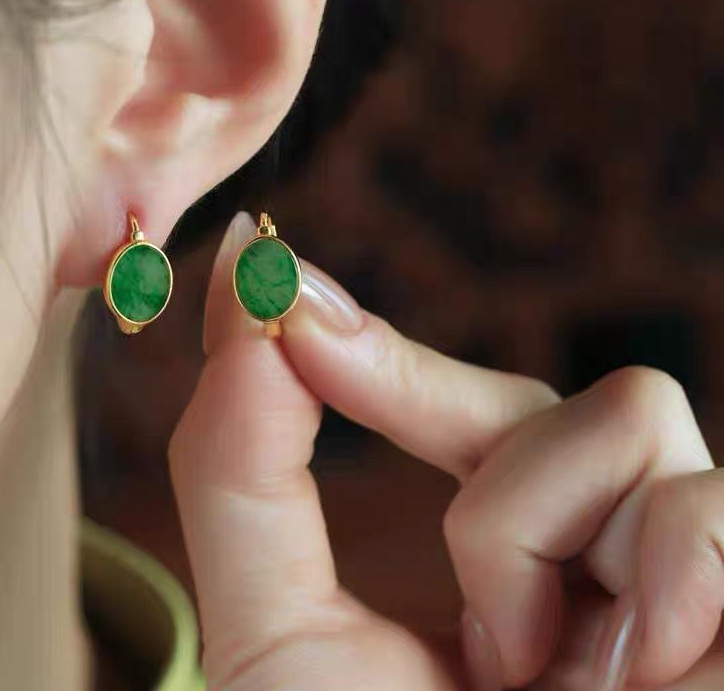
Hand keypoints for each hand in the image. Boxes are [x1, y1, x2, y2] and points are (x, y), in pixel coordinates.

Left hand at [169, 213, 723, 689]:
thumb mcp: (283, 643)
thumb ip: (244, 480)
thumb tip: (248, 319)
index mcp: (514, 568)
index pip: (455, 413)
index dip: (370, 342)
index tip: (269, 270)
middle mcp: (612, 553)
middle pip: (535, 390)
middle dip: (430, 397)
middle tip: (350, 412)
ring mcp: (699, 564)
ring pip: (626, 420)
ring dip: (536, 541)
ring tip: (540, 675)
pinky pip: (705, 507)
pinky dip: (655, 591)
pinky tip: (631, 682)